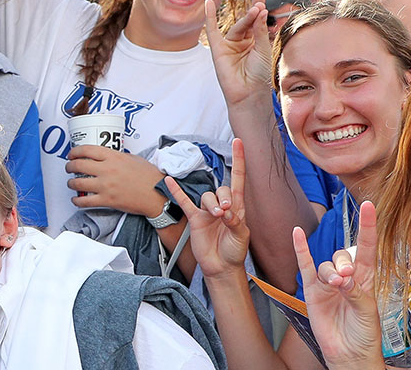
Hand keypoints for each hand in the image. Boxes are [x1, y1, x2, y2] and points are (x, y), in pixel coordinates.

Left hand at [66, 145, 165, 215]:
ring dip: (70, 183)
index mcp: (113, 157)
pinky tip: (76, 199)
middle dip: (69, 166)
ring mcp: (105, 186)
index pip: (87, 150)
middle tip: (69, 168)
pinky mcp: (107, 200)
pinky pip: (84, 201)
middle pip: (78, 165)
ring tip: (71, 183)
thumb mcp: (133, 159)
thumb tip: (106, 157)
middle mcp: (107, 170)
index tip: (71, 154)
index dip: (75, 152)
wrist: (157, 194)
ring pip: (78, 183)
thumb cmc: (148, 176)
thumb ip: (117, 157)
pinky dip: (76, 200)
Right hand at [164, 139, 248, 277]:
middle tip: (224, 213)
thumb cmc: (235, 252)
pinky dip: (177, 192)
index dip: (239, 161)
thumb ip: (235, 222)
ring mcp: (207, 212)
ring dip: (211, 203)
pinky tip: (169, 181)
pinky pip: (184, 202)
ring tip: (216, 216)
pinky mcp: (195, 219)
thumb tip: (226, 211)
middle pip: (221, 189)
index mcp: (237, 207)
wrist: (221, 267)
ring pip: (206, 196)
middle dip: (222, 198)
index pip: (238, 179)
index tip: (239, 142)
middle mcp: (222, 206)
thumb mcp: (241, 236)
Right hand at [203, 0, 271, 105]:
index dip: (258, 9)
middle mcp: (242, 41)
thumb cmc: (259, 74)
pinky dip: (209, 17)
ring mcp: (229, 44)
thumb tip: (259, 10)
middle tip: (259, 5)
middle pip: (247, 22)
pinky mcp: (218, 49)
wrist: (250, 93)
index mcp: (255, 41)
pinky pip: (212, 30)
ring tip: (255, 10)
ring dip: (246, 19)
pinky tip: (209, 4)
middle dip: (253, 13)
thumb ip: (259, 29)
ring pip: (237, 27)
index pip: (256, 21)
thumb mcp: (263, 49)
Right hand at [292, 201, 385, 367]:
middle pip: (343, 255)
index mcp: (366, 278)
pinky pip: (306, 266)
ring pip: (325, 265)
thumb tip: (343, 277)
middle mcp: (347, 277)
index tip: (369, 206)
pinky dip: (301, 249)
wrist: (349, 353)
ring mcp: (328, 283)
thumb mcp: (367, 310)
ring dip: (330, 272)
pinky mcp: (313, 291)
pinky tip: (297, 233)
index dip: (368, 226)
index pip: (367, 247)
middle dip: (344, 263)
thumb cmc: (365, 334)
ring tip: (336, 286)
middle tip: (346, 278)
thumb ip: (356, 291)